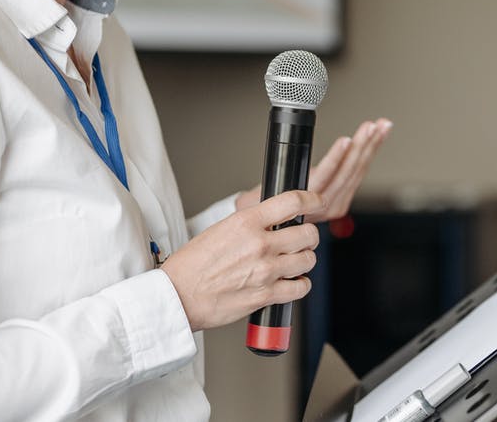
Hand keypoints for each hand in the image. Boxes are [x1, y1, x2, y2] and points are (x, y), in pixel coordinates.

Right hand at [160, 190, 324, 330]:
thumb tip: (275, 221)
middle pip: (308, 233)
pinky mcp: (266, 295)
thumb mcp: (221, 229)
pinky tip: (292, 282)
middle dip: (309, 236)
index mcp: (247, 222)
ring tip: (294, 261)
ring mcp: (265, 271)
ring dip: (305, 260)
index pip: (292, 202)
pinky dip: (301, 285)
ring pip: (308, 260)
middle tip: (302, 239)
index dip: (313, 200)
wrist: (177, 296)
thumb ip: (251, 224)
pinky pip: (301, 287)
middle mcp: (260, 244)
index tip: (318, 202)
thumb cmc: (192, 265)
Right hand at [236, 118, 392, 223]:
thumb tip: (291, 170)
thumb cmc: (267, 206)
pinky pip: (359, 173)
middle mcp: (327, 205)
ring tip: (381, 127)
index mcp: (308, 203)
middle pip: (348, 172)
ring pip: (357, 171)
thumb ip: (287, 185)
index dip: (338, 157)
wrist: (270, 227)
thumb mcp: (270, 194)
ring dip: (371, 146)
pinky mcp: (343, 198)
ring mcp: (338, 202)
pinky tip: (377, 139)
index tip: (346, 140)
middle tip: (371, 126)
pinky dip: (369, 153)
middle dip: (362, 145)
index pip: (326, 177)